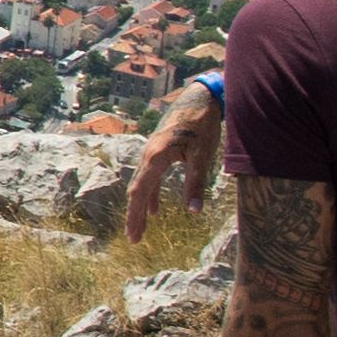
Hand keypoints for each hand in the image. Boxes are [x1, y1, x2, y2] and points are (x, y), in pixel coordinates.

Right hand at [123, 95, 223, 243]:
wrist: (200, 97)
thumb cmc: (202, 124)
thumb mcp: (202, 155)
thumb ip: (196, 183)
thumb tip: (194, 211)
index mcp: (156, 157)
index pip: (140, 193)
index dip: (136, 216)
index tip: (133, 235)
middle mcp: (148, 155)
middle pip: (136, 191)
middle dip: (135, 216)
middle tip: (134, 239)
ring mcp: (151, 151)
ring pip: (142, 184)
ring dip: (141, 207)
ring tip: (141, 228)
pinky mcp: (159, 150)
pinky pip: (150, 177)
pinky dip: (151, 194)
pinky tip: (156, 210)